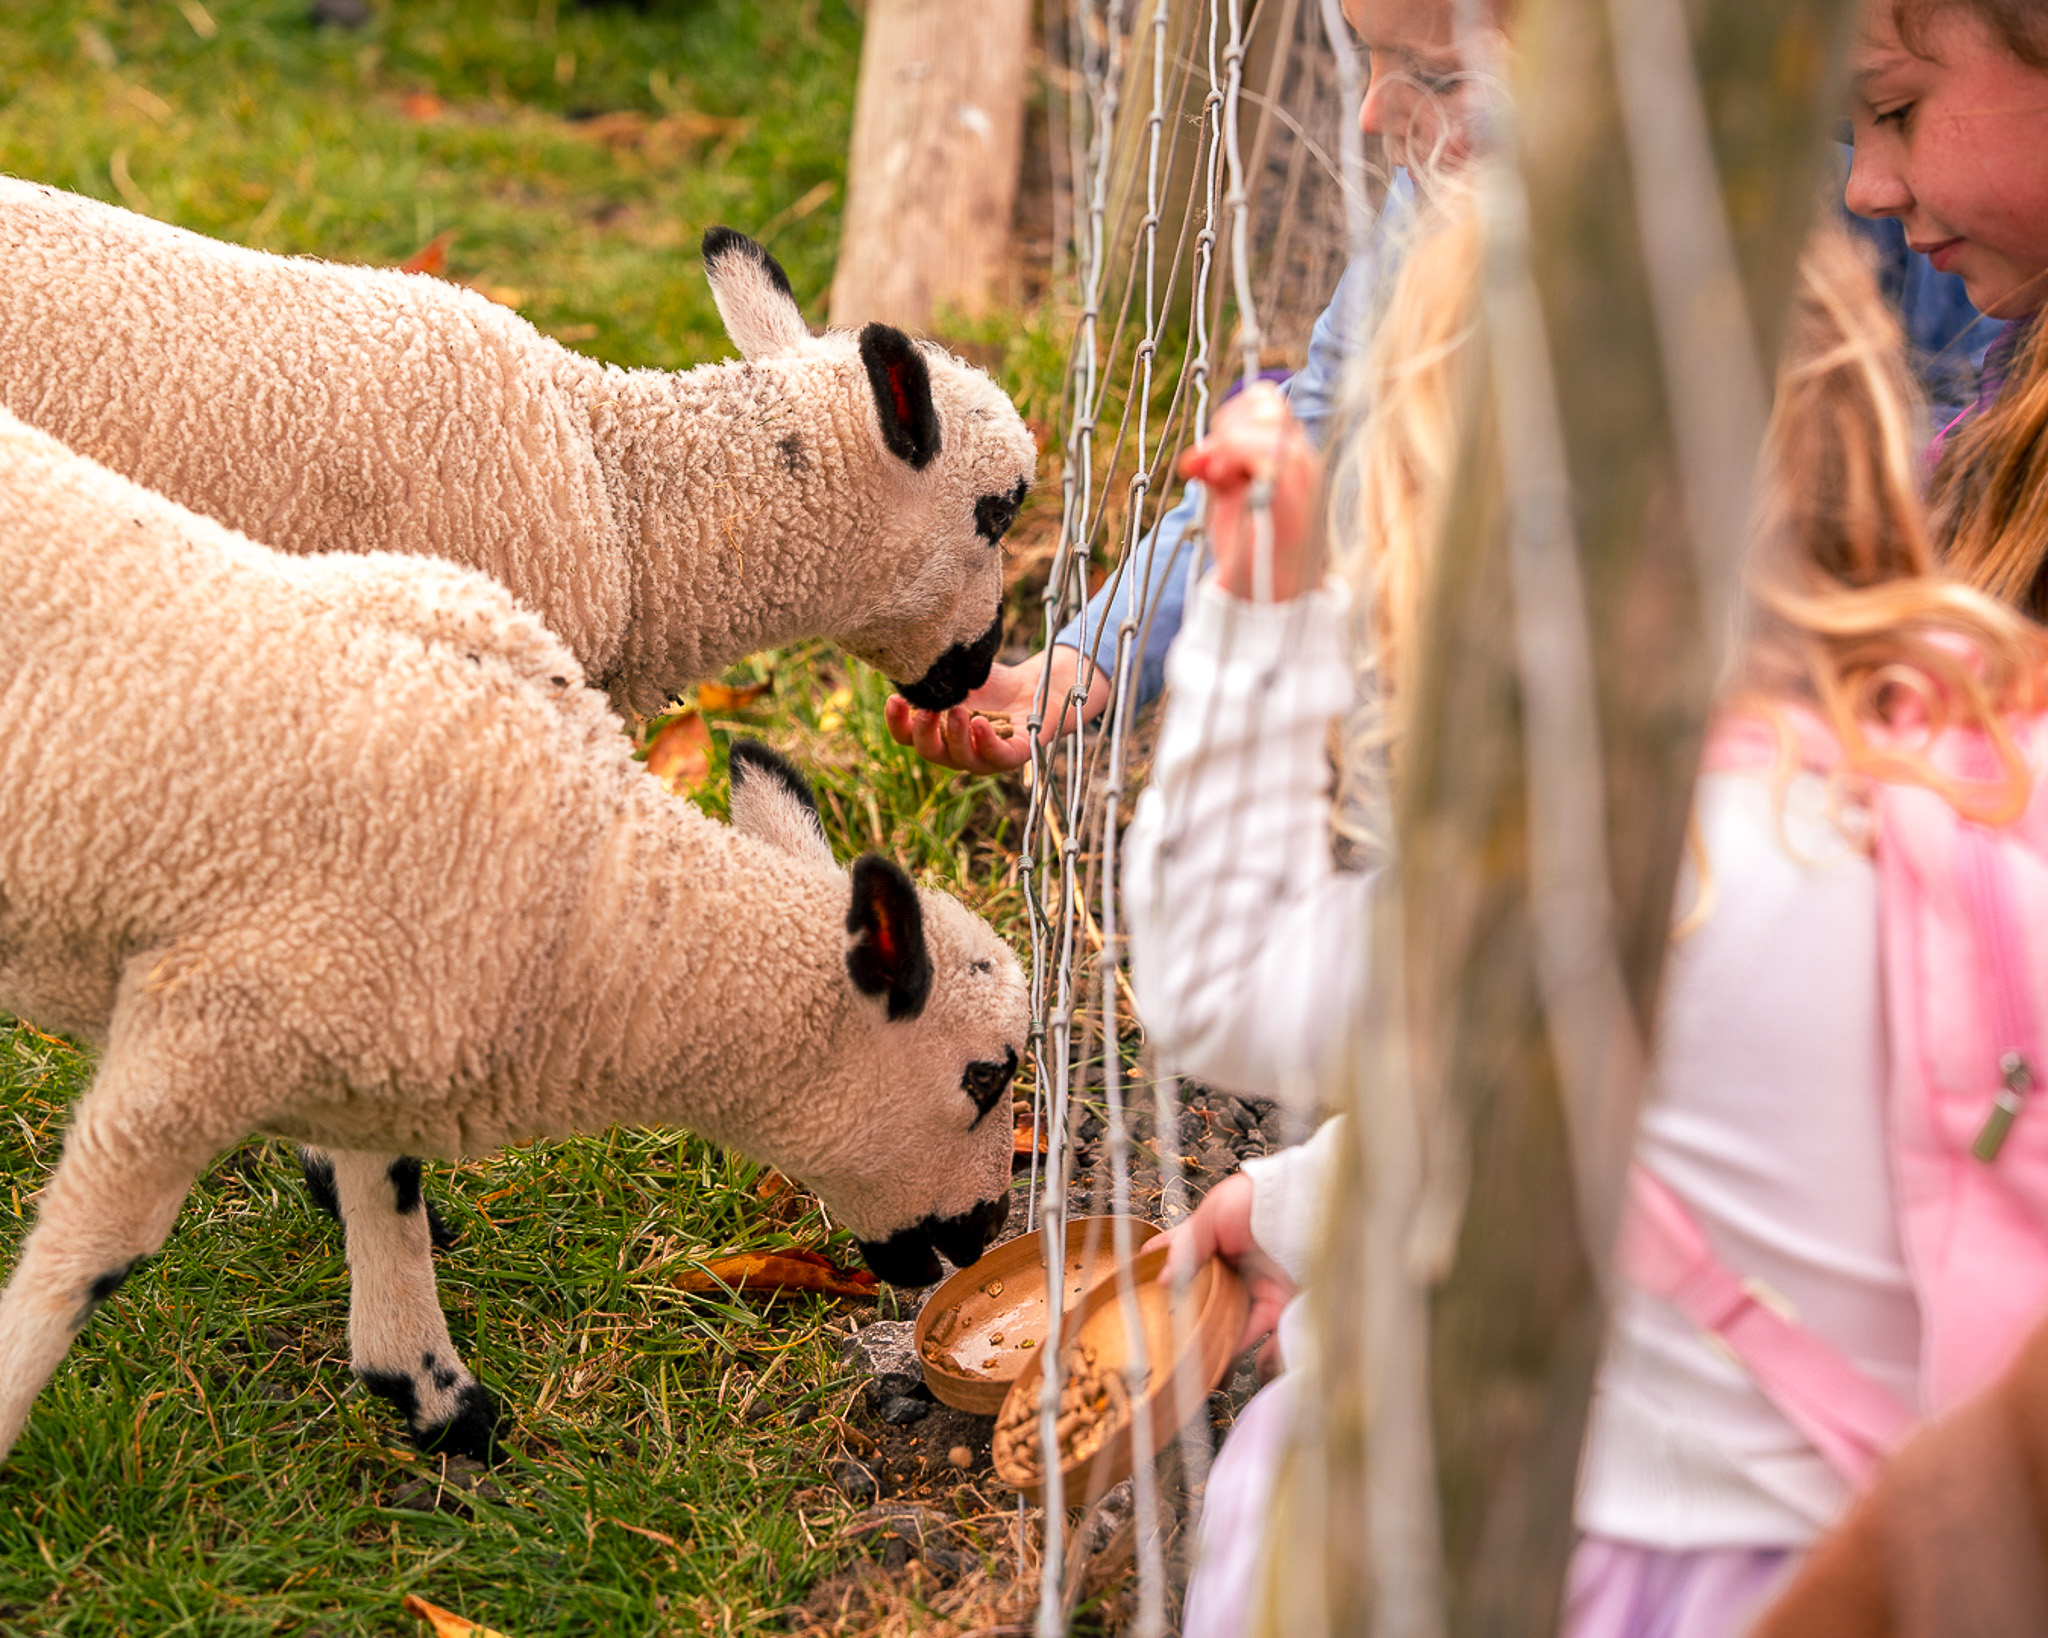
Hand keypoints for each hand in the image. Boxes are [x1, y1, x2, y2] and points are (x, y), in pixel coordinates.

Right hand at [885, 645, 1112, 775]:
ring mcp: (984, 757)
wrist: (1034, 687)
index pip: (906, 736)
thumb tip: (909, 659)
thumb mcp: (959, 675)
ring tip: (956, 712)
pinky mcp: (1013, 755)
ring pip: (961, 758)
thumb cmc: (992, 684)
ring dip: (955, 736)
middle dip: (924, 732)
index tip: (895, 700)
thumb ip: (936, 675)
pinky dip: (987, 743)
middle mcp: (955, 750)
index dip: (897, 722)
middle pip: (929, 752)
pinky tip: (981, 723)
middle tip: (927, 711)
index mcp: (937, 733)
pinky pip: (997, 757)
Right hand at [1159, 1170, 1296, 1374]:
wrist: (1306, 1206)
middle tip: (1171, 1341)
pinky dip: (1258, 1357)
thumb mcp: (1213, 1215)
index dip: (1165, 1271)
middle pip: (1209, 1299)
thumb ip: (1187, 1247)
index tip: (1144, 1288)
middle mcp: (1238, 1266)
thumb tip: (1163, 1279)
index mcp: (1218, 1240)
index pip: (1185, 1257)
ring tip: (1199, 1368)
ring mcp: (1260, 1287)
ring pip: (1234, 1324)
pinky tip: (1241, 1368)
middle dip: (1191, 1320)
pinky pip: (1267, 1337)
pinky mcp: (1283, 1305)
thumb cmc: (1259, 1200)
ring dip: (1218, 1344)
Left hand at [1178, 381, 1323, 602]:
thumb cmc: (1250, 547)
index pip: (1266, 402)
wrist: (1270, 598)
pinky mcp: (1292, 494)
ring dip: (1228, 441)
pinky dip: (1234, 453)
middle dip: (1228, 425)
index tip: (1211, 456)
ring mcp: (1302, 474)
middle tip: (1213, 468)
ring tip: (1217, 478)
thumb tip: (1192, 459)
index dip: (1232, 416)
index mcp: (1292, 455)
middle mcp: (1303, 458)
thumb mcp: (1228, 497)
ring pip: (1267, 418)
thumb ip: (1214, 467)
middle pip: (1267, 402)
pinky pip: (1265, 448)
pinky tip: (1220, 480)